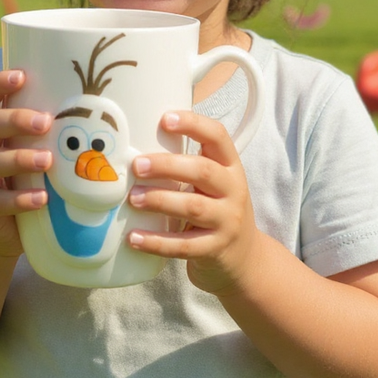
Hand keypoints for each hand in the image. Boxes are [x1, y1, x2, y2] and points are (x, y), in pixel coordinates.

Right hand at [0, 69, 51, 257]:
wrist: (5, 230)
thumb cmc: (26, 180)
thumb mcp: (33, 151)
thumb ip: (46, 133)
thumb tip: (94, 110)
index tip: (21, 76)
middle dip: (15, 120)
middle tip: (45, 123)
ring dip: (20, 159)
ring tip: (47, 161)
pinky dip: (19, 199)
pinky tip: (41, 198)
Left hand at [125, 111, 260, 294]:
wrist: (244, 258)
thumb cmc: (217, 210)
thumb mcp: (214, 184)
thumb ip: (188, 166)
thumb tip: (135, 148)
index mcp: (231, 166)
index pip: (218, 136)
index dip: (193, 124)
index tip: (165, 119)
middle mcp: (234, 190)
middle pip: (203, 171)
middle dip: (167, 166)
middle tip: (137, 166)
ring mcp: (228, 221)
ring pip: (193, 207)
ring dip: (160, 200)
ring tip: (133, 198)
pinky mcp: (216, 249)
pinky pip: (184, 246)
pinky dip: (157, 242)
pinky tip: (134, 238)